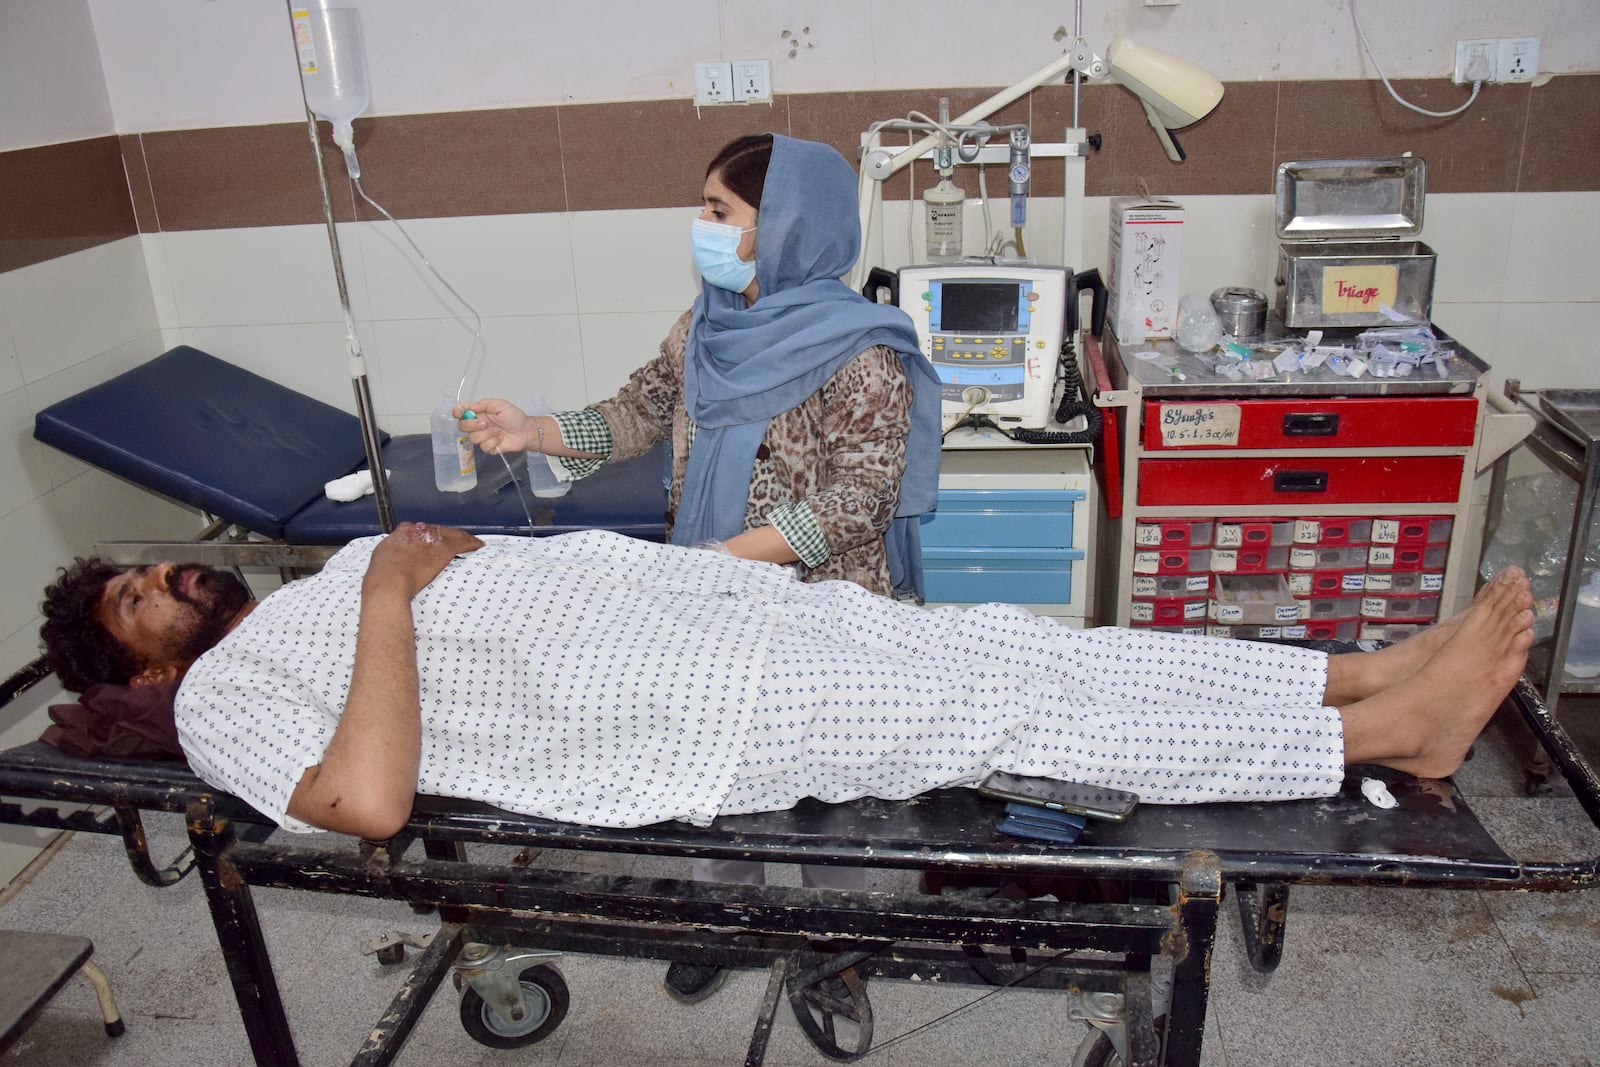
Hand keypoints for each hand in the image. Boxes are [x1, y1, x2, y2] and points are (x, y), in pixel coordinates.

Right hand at [364, 522, 483, 599]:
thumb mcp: (383, 557)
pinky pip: (463, 542)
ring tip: (469, 542)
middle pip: (437, 530)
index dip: (428, 536)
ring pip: (451, 534)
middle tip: (451, 545)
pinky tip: (478, 546)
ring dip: (461, 538)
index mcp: (403, 532)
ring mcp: (432, 539)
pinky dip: (472, 543)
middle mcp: (418, 530)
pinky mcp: (444, 548)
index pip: (420, 530)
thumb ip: (393, 552)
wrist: (389, 582)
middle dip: (444, 537)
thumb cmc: (382, 576)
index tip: (432, 542)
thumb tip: (396, 556)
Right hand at [455, 397, 530, 454]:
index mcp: (479, 413)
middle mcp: (478, 425)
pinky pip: (483, 447)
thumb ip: (483, 404)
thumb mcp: (499, 404)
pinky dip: (493, 442)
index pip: (461, 412)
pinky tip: (500, 438)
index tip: (460, 413)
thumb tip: (470, 407)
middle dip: (471, 425)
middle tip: (484, 423)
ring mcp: (483, 436)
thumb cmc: (515, 417)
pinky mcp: (489, 447)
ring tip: (497, 431)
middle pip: (462, 426)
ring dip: (486, 434)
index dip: (457, 412)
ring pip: (472, 438)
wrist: (526, 431)